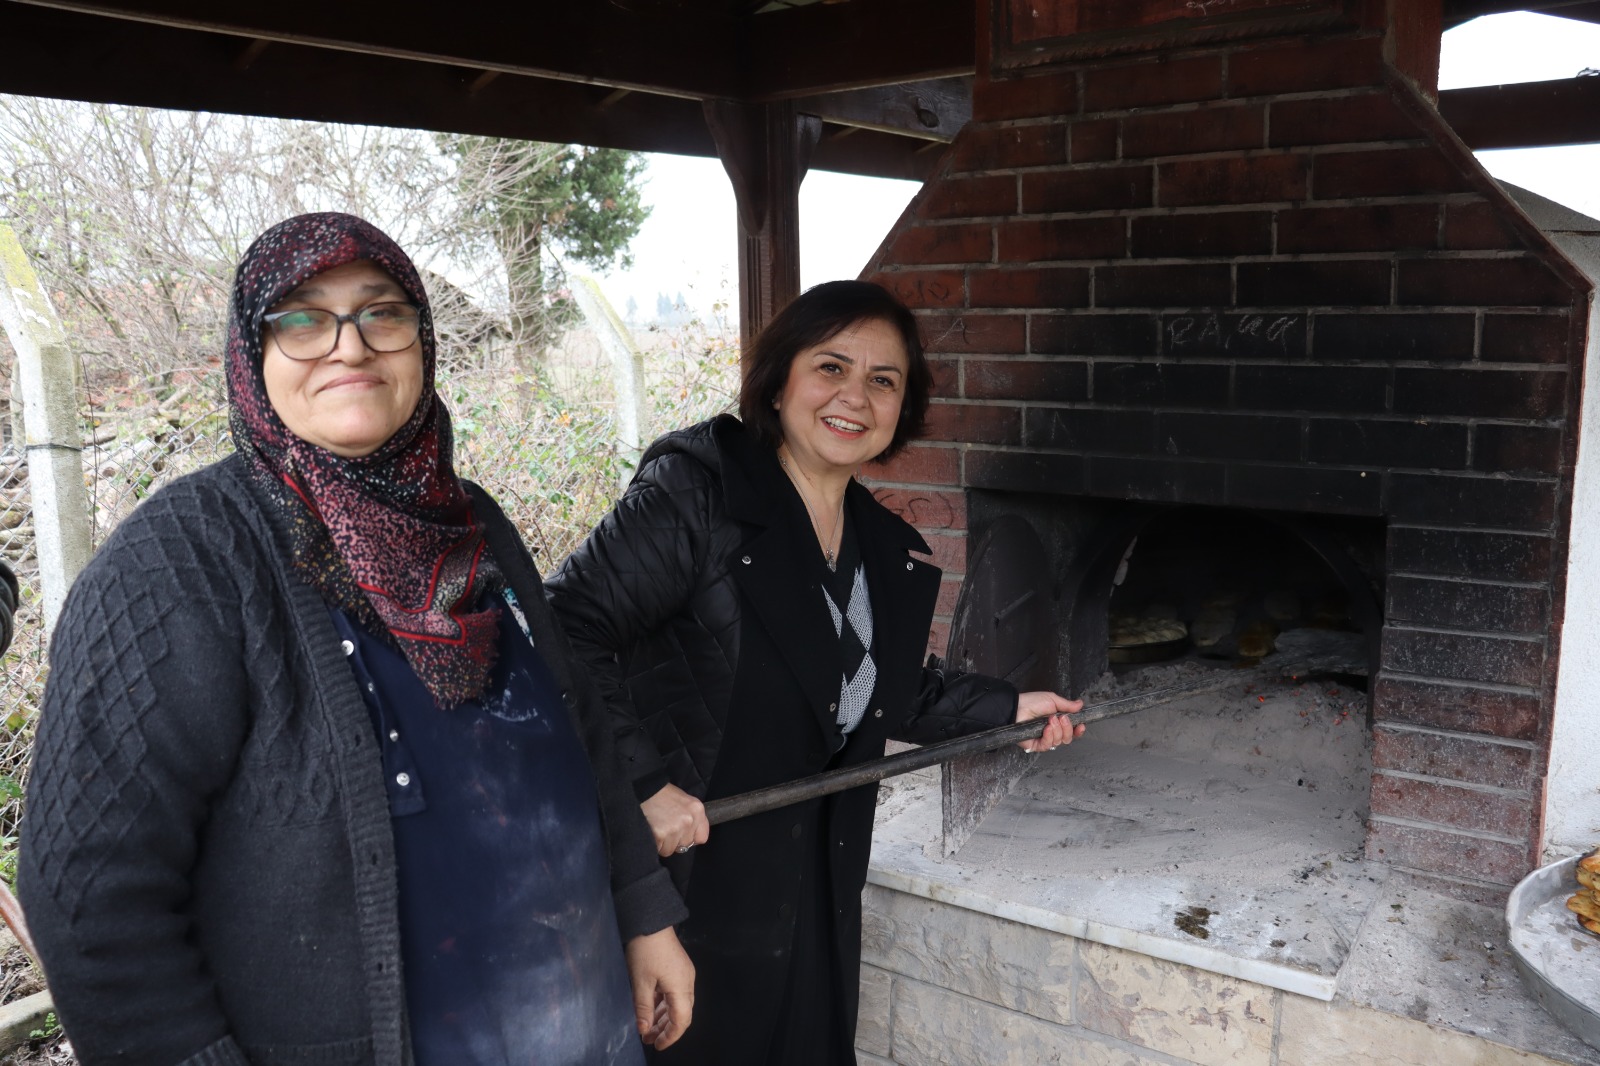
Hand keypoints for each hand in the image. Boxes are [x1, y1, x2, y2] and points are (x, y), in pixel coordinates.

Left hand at [625, 926, 694, 1049]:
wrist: (650, 920)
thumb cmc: (646, 948)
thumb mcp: (640, 982)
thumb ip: (644, 1008)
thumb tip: (644, 1029)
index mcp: (681, 986)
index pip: (681, 1021)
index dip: (670, 1036)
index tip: (657, 1045)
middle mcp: (687, 982)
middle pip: (681, 1014)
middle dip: (665, 1029)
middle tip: (648, 1039)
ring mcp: (684, 974)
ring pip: (677, 1004)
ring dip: (663, 1017)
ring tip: (647, 1027)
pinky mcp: (678, 969)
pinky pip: (674, 993)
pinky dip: (663, 1004)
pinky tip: (651, 1009)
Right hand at [641, 783, 710, 857]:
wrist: (644, 790)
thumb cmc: (662, 795)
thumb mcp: (684, 800)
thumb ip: (691, 817)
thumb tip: (691, 835)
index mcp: (697, 810)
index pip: (702, 837)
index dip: (691, 838)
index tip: (683, 835)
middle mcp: (689, 820)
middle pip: (685, 845)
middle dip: (675, 840)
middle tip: (666, 828)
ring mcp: (675, 829)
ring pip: (671, 849)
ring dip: (664, 843)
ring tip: (658, 828)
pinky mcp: (661, 835)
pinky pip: (660, 849)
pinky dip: (655, 844)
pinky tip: (652, 832)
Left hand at [1015, 691, 1085, 752]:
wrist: (1017, 707)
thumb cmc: (1032, 702)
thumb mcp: (1052, 700)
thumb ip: (1067, 705)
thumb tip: (1080, 704)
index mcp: (1057, 722)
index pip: (1072, 732)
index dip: (1078, 731)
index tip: (1081, 725)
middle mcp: (1052, 732)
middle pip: (1067, 738)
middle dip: (1067, 728)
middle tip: (1061, 717)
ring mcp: (1044, 739)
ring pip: (1058, 742)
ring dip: (1057, 730)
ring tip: (1050, 720)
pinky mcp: (1036, 745)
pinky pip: (1047, 745)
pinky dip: (1049, 736)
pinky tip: (1047, 728)